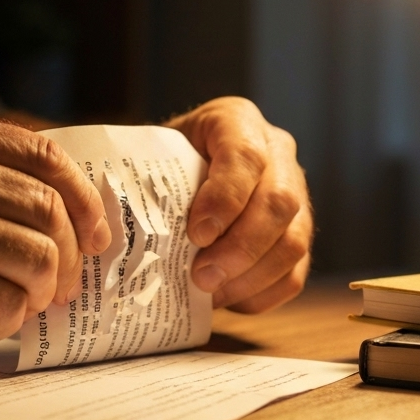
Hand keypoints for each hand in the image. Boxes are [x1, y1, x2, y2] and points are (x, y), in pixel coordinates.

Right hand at [0, 107, 110, 350]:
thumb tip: (57, 210)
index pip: (46, 155)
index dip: (83, 198)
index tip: (96, 231)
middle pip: (52, 213)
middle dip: (71, 256)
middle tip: (64, 284)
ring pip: (41, 261)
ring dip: (39, 293)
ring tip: (19, 303)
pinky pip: (7, 307)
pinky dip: (2, 322)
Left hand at [166, 97, 311, 312]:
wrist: (185, 161)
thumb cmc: (164, 159)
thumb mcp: (153, 151)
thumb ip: (148, 177)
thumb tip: (121, 227)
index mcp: (238, 121)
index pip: (245, 157)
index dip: (225, 199)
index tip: (196, 234)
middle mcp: (277, 153)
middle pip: (280, 203)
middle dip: (240, 247)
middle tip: (202, 277)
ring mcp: (297, 193)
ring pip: (294, 241)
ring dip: (251, 276)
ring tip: (209, 292)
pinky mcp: (299, 233)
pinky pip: (294, 273)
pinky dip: (260, 293)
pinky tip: (226, 298)